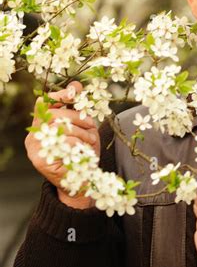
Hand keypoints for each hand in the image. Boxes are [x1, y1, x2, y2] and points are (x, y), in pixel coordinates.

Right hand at [25, 80, 99, 208]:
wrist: (81, 181)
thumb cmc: (82, 152)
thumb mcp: (83, 127)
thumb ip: (77, 108)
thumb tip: (76, 85)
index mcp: (42, 124)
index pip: (44, 102)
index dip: (59, 94)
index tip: (75, 93)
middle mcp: (35, 134)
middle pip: (53, 113)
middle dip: (76, 116)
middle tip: (91, 125)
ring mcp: (34, 147)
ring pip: (58, 127)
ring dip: (80, 132)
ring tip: (90, 141)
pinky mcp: (39, 159)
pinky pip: (61, 143)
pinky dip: (76, 145)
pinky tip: (82, 152)